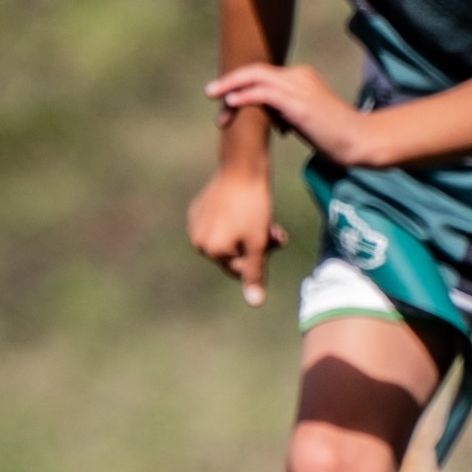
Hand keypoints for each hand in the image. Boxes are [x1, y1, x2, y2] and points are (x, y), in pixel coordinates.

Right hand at [186, 166, 288, 306]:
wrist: (242, 167)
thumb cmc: (254, 206)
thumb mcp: (259, 242)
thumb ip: (255, 273)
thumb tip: (254, 303)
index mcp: (211, 250)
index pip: (241, 268)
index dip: (262, 257)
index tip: (276, 240)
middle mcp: (197, 240)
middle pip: (234, 254)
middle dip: (256, 245)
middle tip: (274, 230)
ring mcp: (195, 223)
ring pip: (228, 239)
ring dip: (248, 234)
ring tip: (264, 219)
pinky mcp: (198, 208)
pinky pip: (220, 224)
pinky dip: (234, 221)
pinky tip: (244, 208)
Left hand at [207, 62, 376, 165]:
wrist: (359, 141)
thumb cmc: (335, 135)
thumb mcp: (305, 117)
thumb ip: (286, 111)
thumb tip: (268, 117)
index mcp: (301, 77)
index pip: (263, 74)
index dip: (241, 85)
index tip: (227, 102)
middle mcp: (299, 76)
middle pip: (256, 71)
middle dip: (230, 81)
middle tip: (210, 93)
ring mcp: (300, 88)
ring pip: (256, 78)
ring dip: (231, 87)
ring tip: (214, 97)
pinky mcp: (300, 103)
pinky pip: (265, 93)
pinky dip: (245, 96)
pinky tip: (232, 103)